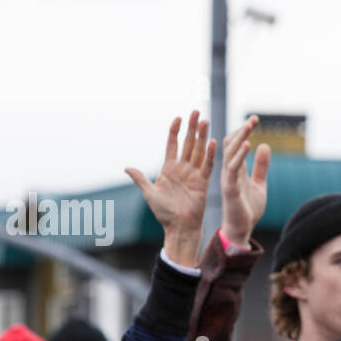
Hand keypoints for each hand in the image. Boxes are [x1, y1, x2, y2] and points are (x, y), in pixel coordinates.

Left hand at [125, 111, 215, 267]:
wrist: (179, 228)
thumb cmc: (164, 213)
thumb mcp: (150, 193)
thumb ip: (141, 179)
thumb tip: (127, 168)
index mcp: (169, 169)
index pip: (172, 145)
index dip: (175, 131)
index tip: (178, 118)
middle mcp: (183, 169)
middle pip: (188, 144)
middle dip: (192, 128)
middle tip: (197, 112)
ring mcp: (194, 175)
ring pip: (199, 151)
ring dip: (202, 137)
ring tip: (205, 121)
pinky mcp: (203, 183)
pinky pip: (207, 166)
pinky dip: (210, 155)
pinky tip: (213, 142)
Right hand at [219, 115, 270, 247]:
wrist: (242, 230)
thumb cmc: (248, 208)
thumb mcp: (260, 184)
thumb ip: (261, 166)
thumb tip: (264, 145)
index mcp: (235, 169)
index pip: (236, 145)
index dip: (244, 132)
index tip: (254, 120)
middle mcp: (228, 171)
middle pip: (231, 145)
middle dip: (242, 131)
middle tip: (254, 119)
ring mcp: (228, 179)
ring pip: (230, 153)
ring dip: (240, 138)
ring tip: (250, 125)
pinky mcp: (230, 188)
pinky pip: (233, 168)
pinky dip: (240, 155)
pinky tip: (248, 145)